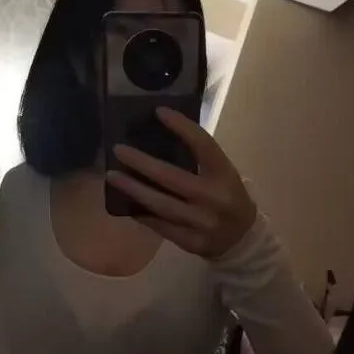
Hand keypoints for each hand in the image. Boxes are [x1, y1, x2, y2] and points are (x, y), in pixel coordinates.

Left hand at [106, 107, 256, 258]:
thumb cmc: (226, 196)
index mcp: (224, 174)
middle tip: (118, 150)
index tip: (158, 112)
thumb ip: (197, 159)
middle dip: (141, 163)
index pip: (203, 145)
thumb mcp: (221, 173)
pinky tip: (126, 203)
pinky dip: (142, 213)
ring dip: (133, 189)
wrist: (242, 239)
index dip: (182, 127)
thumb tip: (157, 136)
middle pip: (171, 177)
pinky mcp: (190, 241)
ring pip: (160, 204)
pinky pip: (159, 225)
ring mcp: (201, 222)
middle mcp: (213, 197)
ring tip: (112, 176)